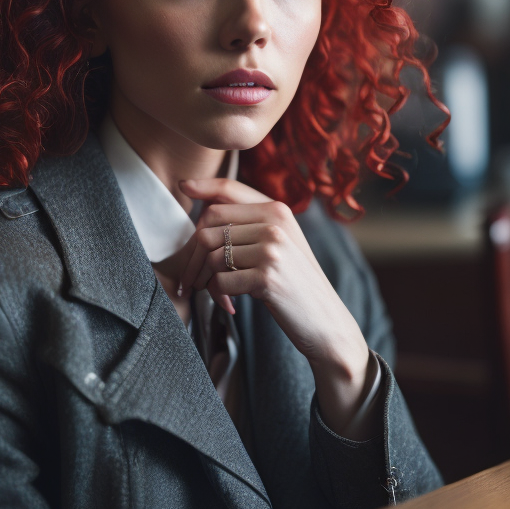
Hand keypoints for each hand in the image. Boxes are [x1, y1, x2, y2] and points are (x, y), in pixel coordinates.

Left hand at [176, 177, 371, 425]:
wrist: (327, 322)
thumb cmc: (295, 283)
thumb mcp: (281, 243)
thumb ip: (251, 222)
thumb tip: (203, 209)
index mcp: (278, 210)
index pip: (229, 190)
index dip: (202, 186)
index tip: (183, 186)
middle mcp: (275, 223)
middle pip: (209, 225)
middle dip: (193, 254)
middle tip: (191, 280)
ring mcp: (272, 249)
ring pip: (211, 255)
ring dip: (205, 279)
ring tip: (216, 294)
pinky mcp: (266, 277)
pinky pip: (220, 281)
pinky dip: (219, 295)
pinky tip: (232, 305)